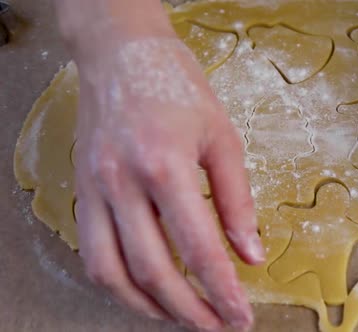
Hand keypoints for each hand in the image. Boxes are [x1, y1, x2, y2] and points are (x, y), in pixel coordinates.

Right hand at [73, 35, 263, 330]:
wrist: (122, 54)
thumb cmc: (178, 87)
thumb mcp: (223, 138)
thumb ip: (237, 200)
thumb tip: (251, 253)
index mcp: (166, 167)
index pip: (199, 250)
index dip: (223, 291)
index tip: (241, 317)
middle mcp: (123, 184)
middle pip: (153, 272)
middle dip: (189, 312)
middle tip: (216, 327)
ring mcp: (95, 190)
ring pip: (111, 273)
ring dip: (147, 307)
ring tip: (180, 318)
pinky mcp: (81, 191)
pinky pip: (92, 252)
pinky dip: (118, 282)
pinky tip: (144, 289)